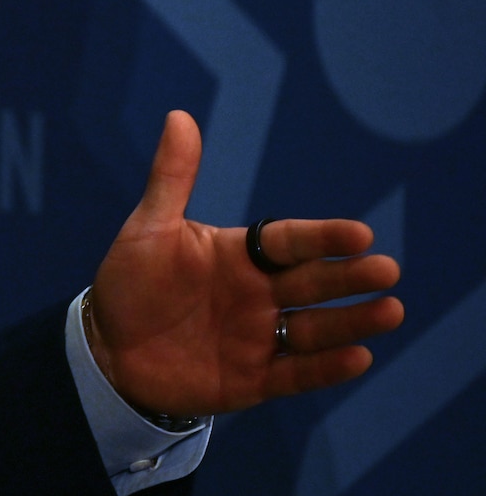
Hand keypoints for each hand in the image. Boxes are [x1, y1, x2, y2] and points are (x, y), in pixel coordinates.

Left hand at [85, 110, 403, 416]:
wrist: (105, 350)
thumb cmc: (129, 284)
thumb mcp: (148, 230)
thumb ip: (171, 179)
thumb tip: (178, 116)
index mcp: (241, 255)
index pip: (290, 243)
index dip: (323, 239)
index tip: (359, 234)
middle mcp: (259, 294)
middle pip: (313, 283)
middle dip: (349, 278)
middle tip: (386, 270)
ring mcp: (259, 338)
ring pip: (315, 329)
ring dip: (352, 321)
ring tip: (390, 310)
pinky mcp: (252, 379)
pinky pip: (295, 374)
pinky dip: (326, 368)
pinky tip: (358, 357)